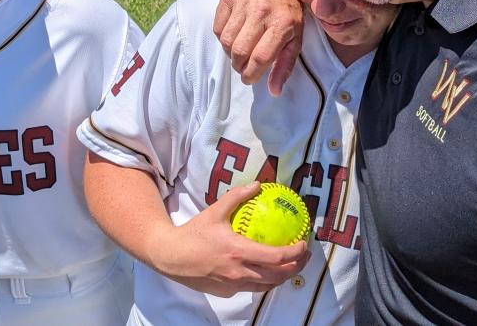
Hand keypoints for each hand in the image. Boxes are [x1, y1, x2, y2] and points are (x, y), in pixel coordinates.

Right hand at [148, 181, 309, 296]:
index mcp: (239, 252)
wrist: (171, 256)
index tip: (304, 243)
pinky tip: (267, 270)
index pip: (277, 257)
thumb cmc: (194, 233)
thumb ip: (237, 196)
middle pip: (279, 276)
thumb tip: (257, 184)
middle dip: (297, 267)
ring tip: (292, 264)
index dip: (296, 253)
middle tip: (304, 255)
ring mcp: (234, 284)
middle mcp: (240, 272)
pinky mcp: (227, 291)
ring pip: (267, 286)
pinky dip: (265, 280)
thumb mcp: (215, 211)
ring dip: (284, 276)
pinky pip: (252, 287)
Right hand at [214, 0, 302, 95]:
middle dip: (239, 67)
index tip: (249, 79)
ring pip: (226, 41)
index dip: (252, 74)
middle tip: (243, 68)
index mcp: (283, 23)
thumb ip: (285, 66)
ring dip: (230, 54)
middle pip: (240, 51)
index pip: (261, 57)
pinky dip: (223, 38)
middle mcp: (262, 10)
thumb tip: (274, 91)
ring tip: (239, 53)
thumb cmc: (289, 14)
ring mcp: (244, 1)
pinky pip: (218, 27)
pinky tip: (234, 36)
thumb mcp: (295, 39)